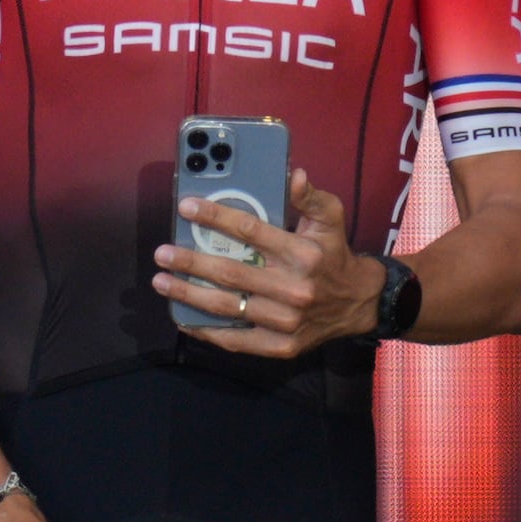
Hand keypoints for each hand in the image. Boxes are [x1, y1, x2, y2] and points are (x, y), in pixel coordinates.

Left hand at [157, 172, 381, 357]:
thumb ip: (310, 196)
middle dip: (191, 262)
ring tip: (162, 282)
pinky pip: (236, 340)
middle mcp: (294, 288)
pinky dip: (207, 331)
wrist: (358, 303)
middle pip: (232, 273)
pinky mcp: (281, 346)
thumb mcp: (330, 218)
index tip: (187, 208)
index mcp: (303, 253)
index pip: (251, 231)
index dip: (216, 217)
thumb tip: (293, 175)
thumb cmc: (334, 255)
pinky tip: (184, 317)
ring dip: (189, 295)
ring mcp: (286, 321)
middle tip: (163, 254)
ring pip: (228, 306)